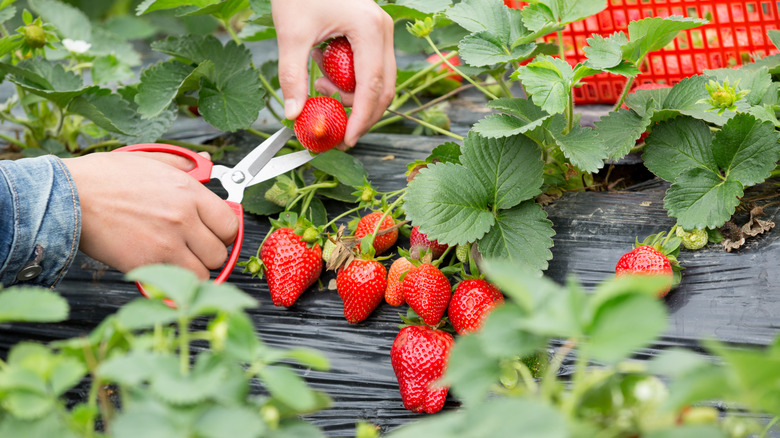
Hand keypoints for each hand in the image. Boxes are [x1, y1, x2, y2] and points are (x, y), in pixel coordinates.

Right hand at [63, 152, 238, 278]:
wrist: (69, 197)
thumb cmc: (104, 178)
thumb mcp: (149, 160)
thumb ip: (182, 164)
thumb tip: (205, 163)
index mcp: (189, 192)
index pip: (230, 224)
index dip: (223, 233)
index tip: (213, 235)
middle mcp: (185, 218)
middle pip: (220, 252)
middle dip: (208, 253)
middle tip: (192, 249)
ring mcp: (168, 243)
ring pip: (204, 272)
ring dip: (193, 270)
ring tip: (176, 260)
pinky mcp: (149, 263)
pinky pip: (178, 282)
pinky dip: (173, 281)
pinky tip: (160, 268)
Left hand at [271, 0, 395, 147]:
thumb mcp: (292, 35)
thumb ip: (292, 76)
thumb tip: (294, 113)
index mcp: (368, 29)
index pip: (372, 86)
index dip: (362, 117)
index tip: (348, 138)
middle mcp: (382, 30)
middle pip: (385, 87)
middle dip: (362, 113)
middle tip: (338, 129)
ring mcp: (381, 31)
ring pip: (380, 80)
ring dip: (355, 95)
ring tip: (322, 87)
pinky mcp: (373, 33)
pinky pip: (372, 68)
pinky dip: (353, 80)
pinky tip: (328, 71)